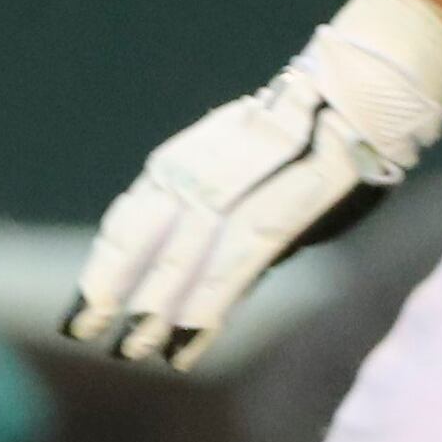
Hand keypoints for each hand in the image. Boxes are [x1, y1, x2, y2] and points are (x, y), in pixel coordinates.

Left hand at [68, 0, 441, 367]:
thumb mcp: (245, 174)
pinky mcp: (295, 198)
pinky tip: (185, 345)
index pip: (134, 214)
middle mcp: (210, 161)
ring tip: (132, 349)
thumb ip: (211, 223)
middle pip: (150, 230)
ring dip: (159, 303)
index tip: (76, 310)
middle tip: (83, 332)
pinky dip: (209, 304)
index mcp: (190, 154)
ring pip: (190, 247)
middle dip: (115, 285)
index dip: (105, 264)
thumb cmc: (306, 141)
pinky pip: (239, 258)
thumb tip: (173, 286)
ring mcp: (251, 176)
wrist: (365, 91)